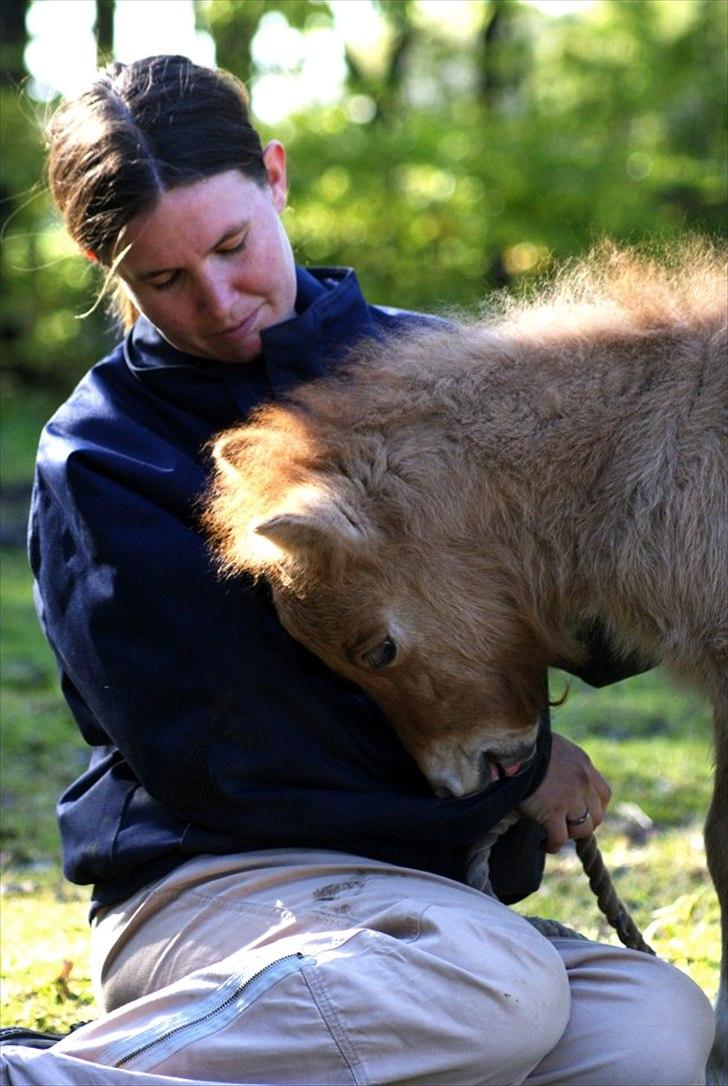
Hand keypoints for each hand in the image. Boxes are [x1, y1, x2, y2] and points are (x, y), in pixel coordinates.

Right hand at [518, 732, 610, 852]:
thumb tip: (556, 781)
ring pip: (582, 829)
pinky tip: (543, 844)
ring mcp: (570, 798)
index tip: (582, 813)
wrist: (513, 745)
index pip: (603, 794)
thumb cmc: (526, 744)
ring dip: (569, 834)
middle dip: (584, 824)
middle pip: (597, 815)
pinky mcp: (553, 812)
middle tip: (567, 826)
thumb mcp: (554, 748)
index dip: (595, 808)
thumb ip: (562, 765)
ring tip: (554, 834)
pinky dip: (552, 845)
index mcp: (583, 763)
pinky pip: (559, 838)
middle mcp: (583, 781)